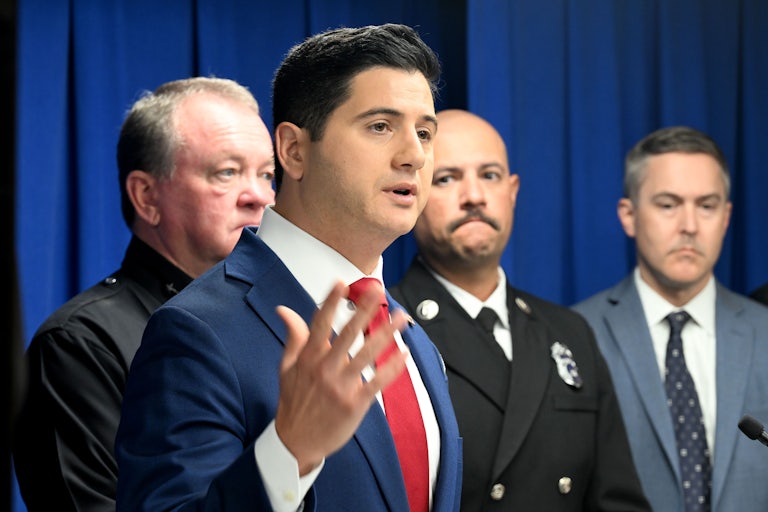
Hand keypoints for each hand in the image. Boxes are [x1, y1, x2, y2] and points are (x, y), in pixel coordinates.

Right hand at [274, 280, 408, 474]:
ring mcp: (341, 386)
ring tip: (401, 317)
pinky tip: (404, 353)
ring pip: (367, 354)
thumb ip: (293, 336)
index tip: (342, 284)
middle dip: (365, 310)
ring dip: (386, 333)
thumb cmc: (293, 401)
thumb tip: (284, 309)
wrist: (295, 442)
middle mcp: (325, 369)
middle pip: (348, 333)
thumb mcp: (287, 367)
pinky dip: (392, 367)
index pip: (320, 323)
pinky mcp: (355, 404)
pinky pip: (377, 382)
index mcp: (308, 357)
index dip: (331, 302)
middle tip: (379, 291)